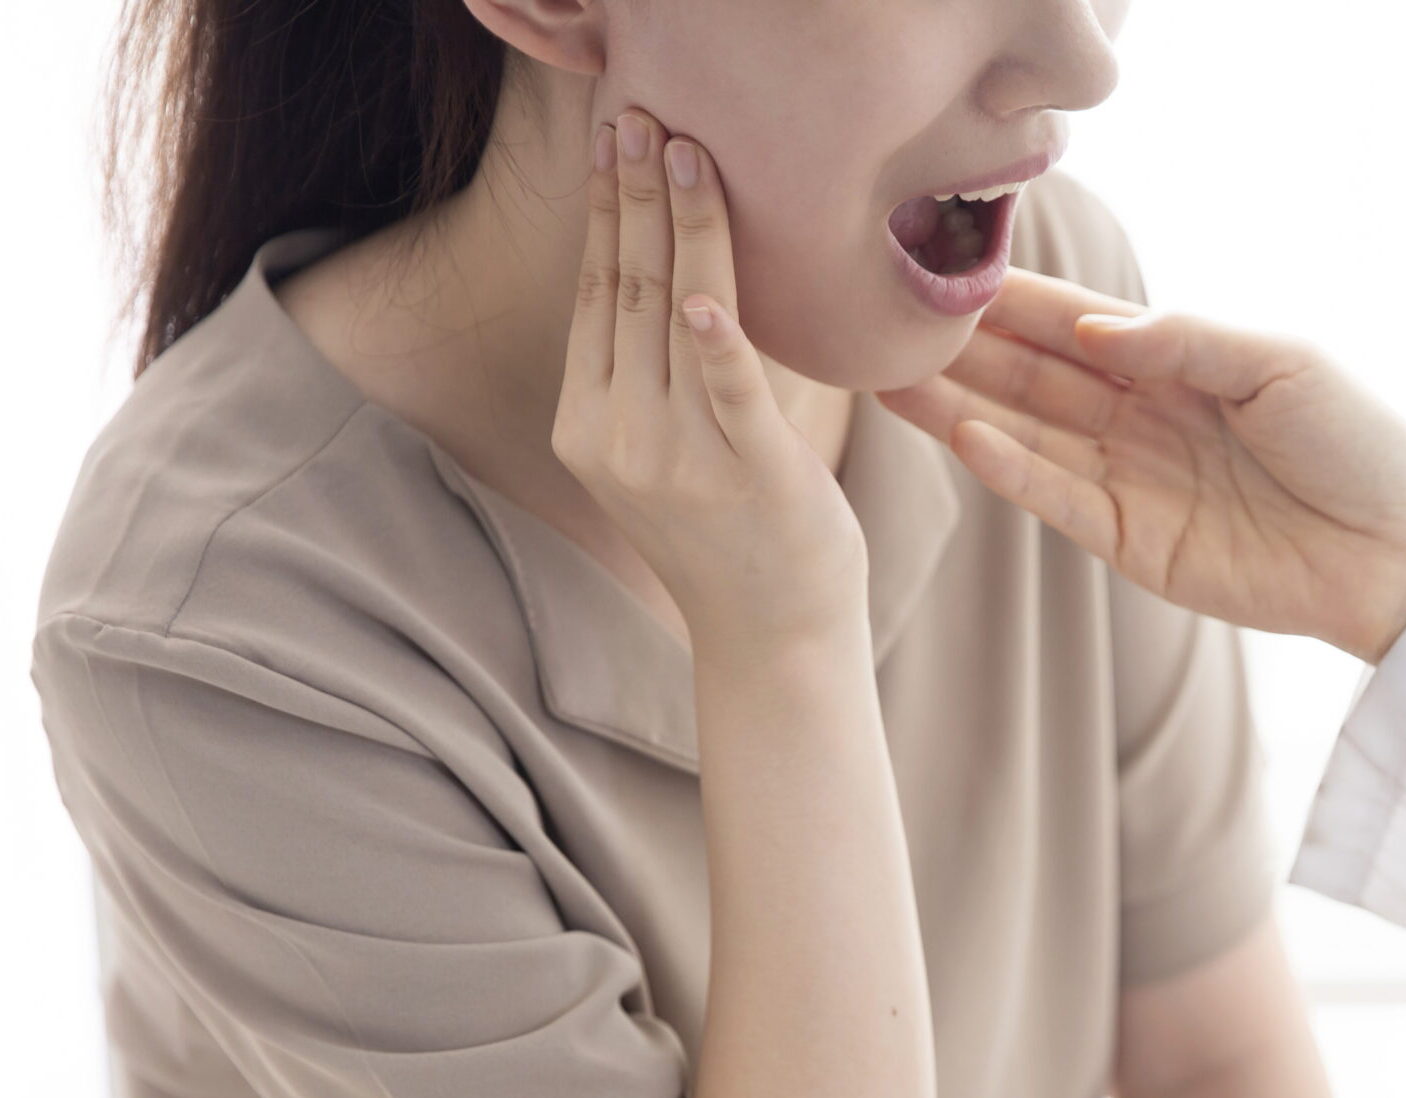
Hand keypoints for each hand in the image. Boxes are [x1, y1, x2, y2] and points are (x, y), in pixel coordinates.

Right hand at [552, 107, 868, 662]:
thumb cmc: (731, 536)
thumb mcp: (667, 455)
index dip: (607, 213)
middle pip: (628, 292)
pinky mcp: (748, 476)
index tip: (614, 137)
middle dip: (636, 195)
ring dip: (683, 226)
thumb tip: (674, 276)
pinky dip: (720, 344)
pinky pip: (731, 395)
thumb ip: (656, 377)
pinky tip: (710, 294)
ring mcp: (678, 461)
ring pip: (677, 318)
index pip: (596, 297)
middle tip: (643, 112)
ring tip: (686, 149)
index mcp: (590, 428)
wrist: (771, 635)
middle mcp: (618, 439)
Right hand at [872, 267, 1405, 666]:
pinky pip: (1058, 499)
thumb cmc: (1354, 443)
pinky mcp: (1126, 541)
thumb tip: (1095, 328)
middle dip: (963, 354)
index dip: (1013, 303)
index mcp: (1174, 364)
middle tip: (890, 329)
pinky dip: (1013, 471)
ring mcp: (1125, 480)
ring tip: (894, 383)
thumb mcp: (1280, 363)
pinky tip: (966, 438)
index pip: (1074, 326)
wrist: (1390, 553)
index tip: (948, 277)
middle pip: (1032, 379)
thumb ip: (1185, 341)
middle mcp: (1136, 417)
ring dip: (961, 410)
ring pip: (1026, 437)